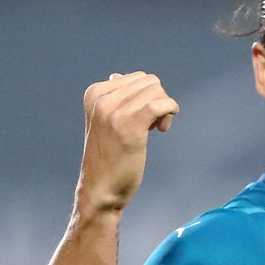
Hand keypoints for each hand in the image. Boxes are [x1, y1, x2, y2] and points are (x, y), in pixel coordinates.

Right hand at [77, 72, 179, 211]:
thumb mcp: (103, 121)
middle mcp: (102, 99)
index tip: (145, 116)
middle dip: (158, 100)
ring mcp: (114, 112)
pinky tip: (163, 128)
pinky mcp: (130, 126)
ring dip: (164, 108)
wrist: (100, 188)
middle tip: (153, 124)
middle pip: (150, 82)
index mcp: (94, 93)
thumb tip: (118, 75)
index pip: (137, 78)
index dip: (148, 95)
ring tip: (156, 128)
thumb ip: (112, 98)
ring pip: (157, 91)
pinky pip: (161, 104)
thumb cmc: (107, 157)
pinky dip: (170, 111)